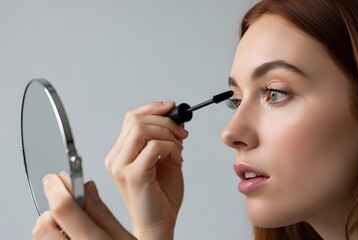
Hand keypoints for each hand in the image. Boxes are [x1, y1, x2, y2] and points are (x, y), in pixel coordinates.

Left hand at [32, 172, 134, 239]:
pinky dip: (52, 237)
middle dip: (52, 208)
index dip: (57, 188)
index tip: (56, 178)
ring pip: (40, 235)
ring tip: (69, 223)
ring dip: (50, 223)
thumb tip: (88, 188)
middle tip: (67, 202)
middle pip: (44, 223)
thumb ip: (103, 213)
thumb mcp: (124, 237)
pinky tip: (69, 235)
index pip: (64, 209)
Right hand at [105, 102, 188, 238]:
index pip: (131, 117)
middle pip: (135, 119)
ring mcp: (121, 166)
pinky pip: (154, 146)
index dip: (153, 108)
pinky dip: (171, 148)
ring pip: (142, 128)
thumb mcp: (167, 159)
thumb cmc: (161, 196)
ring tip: (179, 149)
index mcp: (120, 153)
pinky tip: (177, 160)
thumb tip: (177, 116)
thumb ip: (167, 138)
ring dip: (168, 133)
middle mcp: (116, 158)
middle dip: (165, 121)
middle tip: (182, 134)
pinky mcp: (133, 175)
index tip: (172, 107)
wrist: (159, 224)